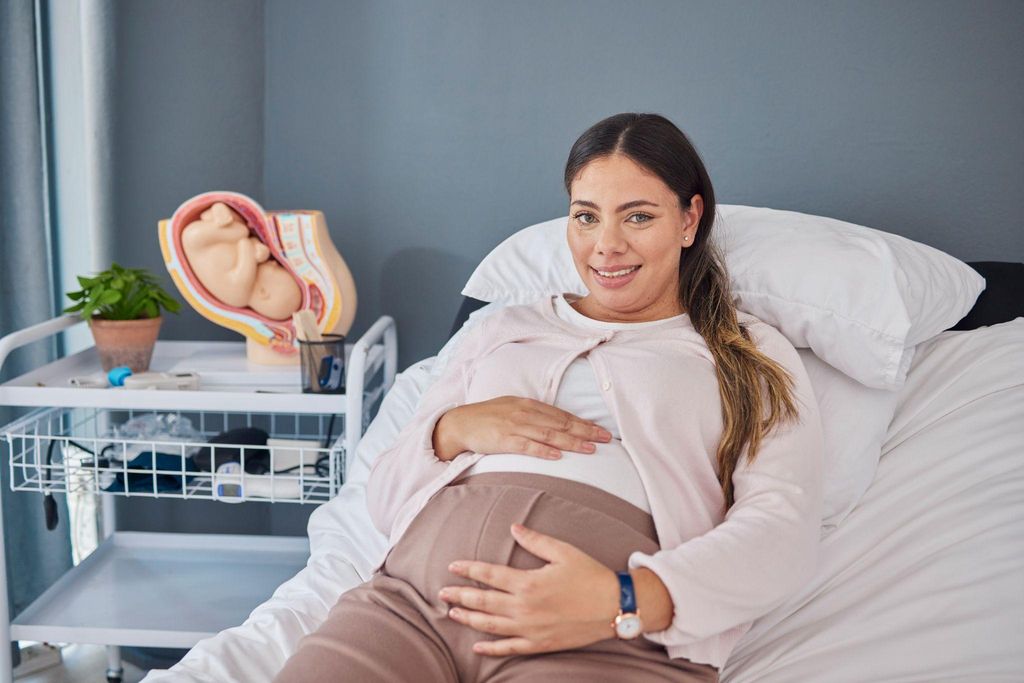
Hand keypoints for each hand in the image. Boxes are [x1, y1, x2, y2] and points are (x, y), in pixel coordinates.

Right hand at [436, 396, 611, 461]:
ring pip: (549, 434)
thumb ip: (534, 414)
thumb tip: (556, 423)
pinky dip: (544, 450)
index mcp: (529, 404)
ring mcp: (515, 426)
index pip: (562, 415)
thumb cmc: (487, 418)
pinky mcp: (504, 440)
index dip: (583, 423)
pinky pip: (527, 446)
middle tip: (605, 438)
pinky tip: (558, 455)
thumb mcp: (513, 409)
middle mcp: (525, 413)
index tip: (601, 430)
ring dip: (572, 441)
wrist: (460, 423)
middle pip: (561, 424)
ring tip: (590, 448)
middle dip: (585, 431)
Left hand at [439, 523, 620, 655]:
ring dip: (469, 619)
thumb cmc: (590, 576)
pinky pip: (509, 648)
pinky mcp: (539, 643)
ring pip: (491, 625)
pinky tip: (477, 645)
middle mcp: (524, 608)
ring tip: (452, 612)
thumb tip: (514, 528)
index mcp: (528, 583)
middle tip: (441, 592)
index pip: (489, 575)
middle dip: (460, 595)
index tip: (452, 566)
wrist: (614, 607)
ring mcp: (530, 629)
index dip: (469, 569)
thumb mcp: (563, 551)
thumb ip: (535, 540)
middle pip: (483, 601)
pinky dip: (491, 648)